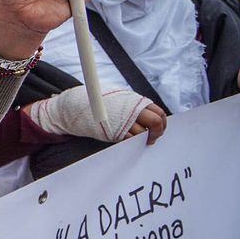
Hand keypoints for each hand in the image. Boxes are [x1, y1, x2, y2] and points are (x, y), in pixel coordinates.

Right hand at [26, 87, 161, 143]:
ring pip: (142, 134)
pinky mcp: (114, 132)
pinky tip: (129, 140)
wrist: (77, 105)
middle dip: (157, 132)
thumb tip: (148, 113)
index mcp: (135, 101)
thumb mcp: (119, 97)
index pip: (158, 112)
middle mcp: (131, 111)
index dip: (162, 122)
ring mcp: (123, 122)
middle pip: (155, 123)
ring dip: (144, 138)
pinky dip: (132, 141)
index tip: (160, 127)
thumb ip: (134, 104)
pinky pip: (129, 140)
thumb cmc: (99, 100)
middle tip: (153, 138)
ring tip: (141, 140)